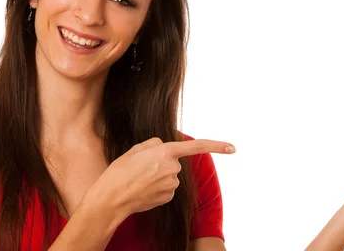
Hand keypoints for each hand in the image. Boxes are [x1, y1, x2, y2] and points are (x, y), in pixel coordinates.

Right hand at [92, 137, 234, 217]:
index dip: (217, 146)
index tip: (233, 148)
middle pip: (174, 162)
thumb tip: (165, 147)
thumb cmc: (120, 172)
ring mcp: (171, 185)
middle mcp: (172, 168)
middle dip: (161, 163)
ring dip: (158, 176)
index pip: (197, 146)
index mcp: (165, 152)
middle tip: (141, 168)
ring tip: (139, 179)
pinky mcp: (168, 197)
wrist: (111, 198)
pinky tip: (143, 190)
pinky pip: (167, 189)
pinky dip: (157, 188)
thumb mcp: (136, 149)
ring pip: (170, 176)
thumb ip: (155, 144)